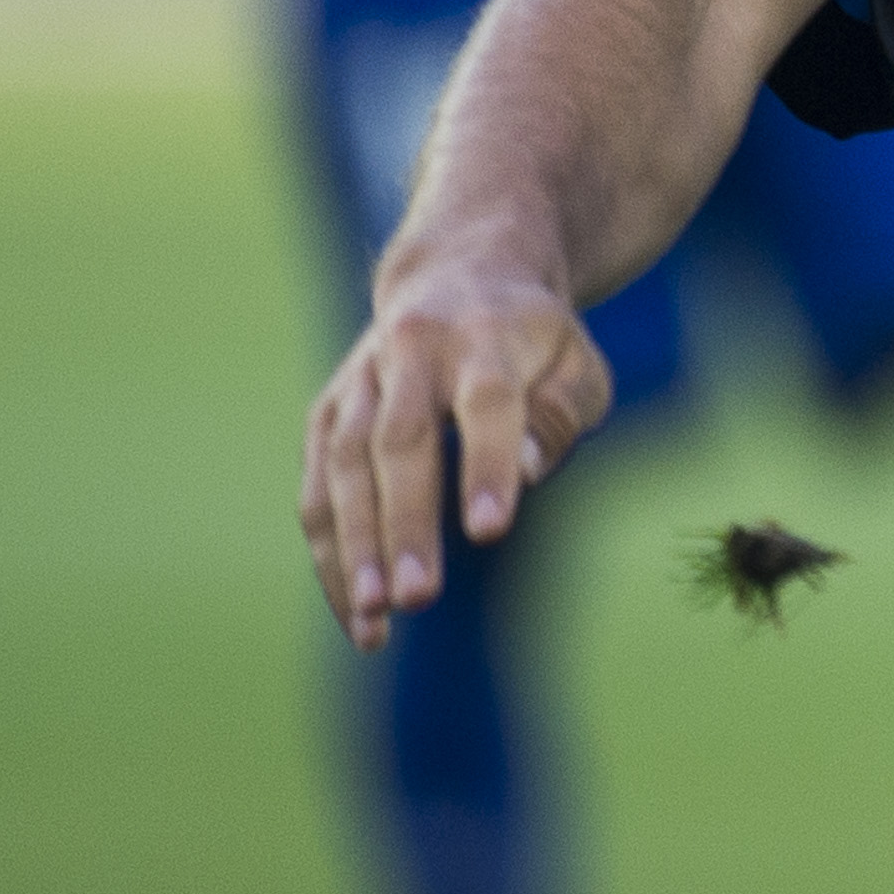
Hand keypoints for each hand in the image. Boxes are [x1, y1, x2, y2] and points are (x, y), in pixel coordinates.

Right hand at [298, 249, 610, 648]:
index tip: (490, 531)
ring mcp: (360, 380)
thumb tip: (522, 474)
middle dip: (405, 522)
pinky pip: (316, 489)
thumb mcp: (576, 364)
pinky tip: (358, 615)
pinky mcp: (326, 413)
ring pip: (343, 466)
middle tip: (418, 597)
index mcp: (487, 334)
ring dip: (355, 547)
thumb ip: (560, 416)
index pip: (486, 401)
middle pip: (401, 438)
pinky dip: (331, 554)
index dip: (486, 463)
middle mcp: (414, 350)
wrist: (458, 273)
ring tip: (376, 620)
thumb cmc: (534, 342)